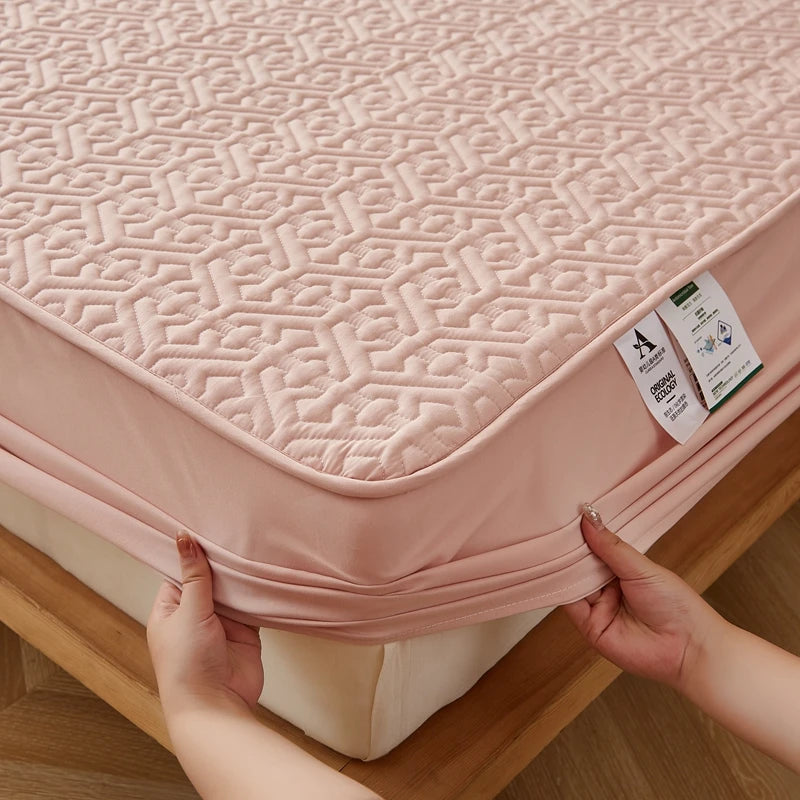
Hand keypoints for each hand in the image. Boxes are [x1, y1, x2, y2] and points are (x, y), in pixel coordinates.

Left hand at [147, 533, 263, 716]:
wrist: (215, 705)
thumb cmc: (187, 664)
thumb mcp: (187, 611)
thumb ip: (193, 576)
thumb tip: (184, 538)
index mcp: (169, 610)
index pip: (180, 573)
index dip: (192, 553)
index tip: (206, 525)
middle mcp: (194, 615)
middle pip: (209, 579)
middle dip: (221, 562)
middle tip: (235, 529)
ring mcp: (221, 623)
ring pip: (233, 591)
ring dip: (241, 578)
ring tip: (253, 544)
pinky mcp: (245, 632)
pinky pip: (253, 606)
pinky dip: (259, 594)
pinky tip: (266, 573)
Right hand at [563, 507, 723, 690]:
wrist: (689, 648)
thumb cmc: (675, 605)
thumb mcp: (642, 568)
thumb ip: (612, 546)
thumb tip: (588, 516)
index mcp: (621, 569)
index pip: (593, 548)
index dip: (581, 533)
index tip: (565, 513)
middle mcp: (607, 587)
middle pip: (579, 565)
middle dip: (568, 548)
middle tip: (552, 525)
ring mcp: (597, 607)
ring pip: (571, 582)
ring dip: (561, 566)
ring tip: (549, 544)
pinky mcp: (590, 626)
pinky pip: (569, 604)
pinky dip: (560, 588)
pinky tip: (554, 571)